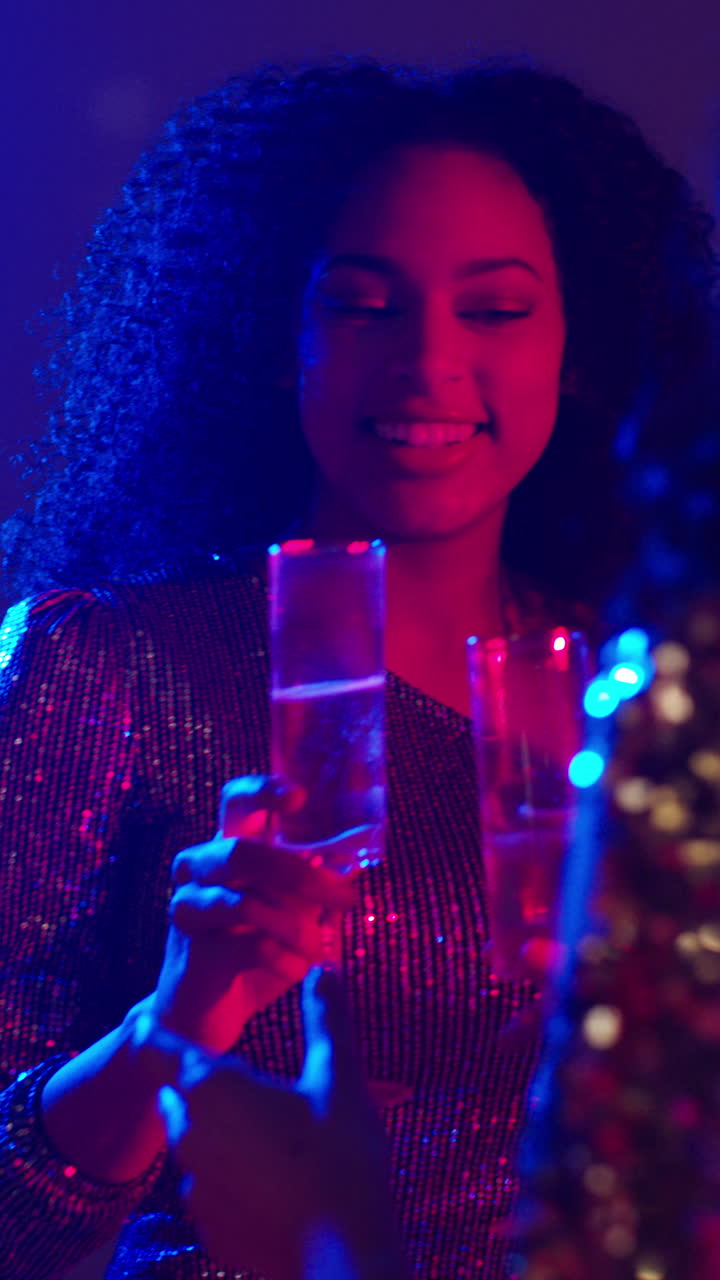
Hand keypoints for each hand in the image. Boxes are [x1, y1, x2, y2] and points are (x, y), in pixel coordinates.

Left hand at [133, 966, 406, 1279]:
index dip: (153, 1027)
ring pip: (192, 1141)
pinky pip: (208, 1186)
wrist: (342, 1257)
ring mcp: (194, 1186)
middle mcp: (189, 1133)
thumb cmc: (340, 1157)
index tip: (159, 1016)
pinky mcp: (209, 1227)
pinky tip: (270, 1177)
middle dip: (196, 1079)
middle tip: (237, 1072)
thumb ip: (326, 1017)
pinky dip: (228, 1174)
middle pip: (173, 1093)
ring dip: (215, 1128)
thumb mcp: (339, 1076)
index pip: (152, 1045)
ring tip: (265, 1128)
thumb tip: (322, 967)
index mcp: (210, 1088)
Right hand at [152, 776, 356, 1052]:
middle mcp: (198, 870)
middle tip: (344, 898)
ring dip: (295, 927)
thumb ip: (318, 883)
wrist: (206, 1015)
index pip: (236, 801)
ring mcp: (187, 909)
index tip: (298, 799)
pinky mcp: (192, 952)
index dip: (263, 791)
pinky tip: (296, 970)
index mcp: (224, 848)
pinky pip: (249, 949)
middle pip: (241, 851)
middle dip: (302, 876)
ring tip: (316, 947)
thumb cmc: (253, 951)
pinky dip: (285, 961)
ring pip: (245, 904)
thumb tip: (358, 856)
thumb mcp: (293, 912)